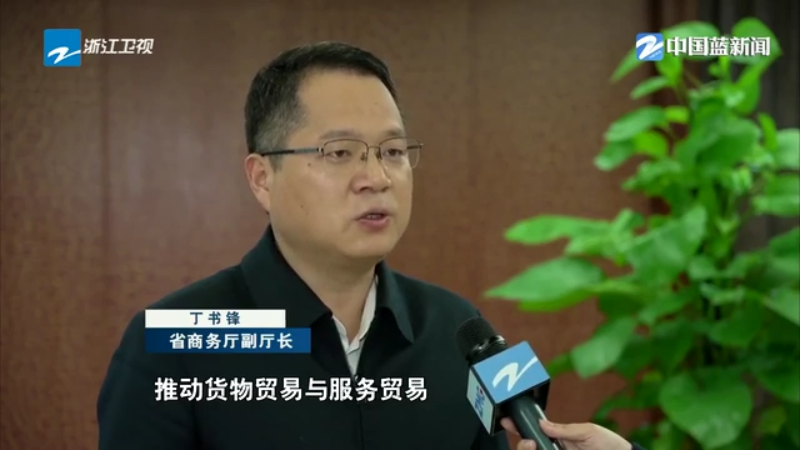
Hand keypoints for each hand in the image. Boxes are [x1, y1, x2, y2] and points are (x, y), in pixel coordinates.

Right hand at [501, 418, 630, 449]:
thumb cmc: (610, 445)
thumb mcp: (588, 431)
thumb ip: (565, 429)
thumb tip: (542, 423)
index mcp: (559, 440)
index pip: (535, 434)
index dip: (520, 428)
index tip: (508, 421)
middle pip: (530, 448)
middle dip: (523, 445)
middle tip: (529, 442)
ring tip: (532, 446)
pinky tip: (536, 448)